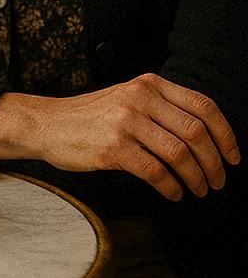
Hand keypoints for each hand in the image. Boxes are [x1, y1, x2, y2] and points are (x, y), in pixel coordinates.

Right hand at [33, 74, 240, 200]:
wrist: (48, 123)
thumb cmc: (90, 116)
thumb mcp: (126, 98)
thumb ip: (160, 106)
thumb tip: (206, 135)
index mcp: (147, 84)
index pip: (202, 105)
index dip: (226, 134)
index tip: (233, 156)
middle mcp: (139, 98)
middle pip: (196, 132)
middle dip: (214, 164)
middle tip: (217, 181)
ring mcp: (125, 122)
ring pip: (180, 154)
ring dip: (196, 179)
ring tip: (197, 190)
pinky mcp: (114, 147)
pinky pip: (157, 172)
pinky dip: (172, 188)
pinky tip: (172, 193)